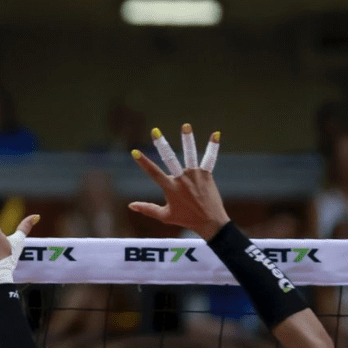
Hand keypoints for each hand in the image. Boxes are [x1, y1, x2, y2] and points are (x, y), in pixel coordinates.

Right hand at [128, 124, 227, 239]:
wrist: (210, 222)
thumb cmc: (186, 219)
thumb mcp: (164, 216)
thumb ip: (147, 209)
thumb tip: (130, 205)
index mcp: (170, 188)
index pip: (153, 172)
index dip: (143, 162)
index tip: (134, 152)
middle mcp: (182, 179)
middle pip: (169, 159)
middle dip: (161, 144)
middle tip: (154, 131)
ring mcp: (195, 175)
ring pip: (190, 155)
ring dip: (187, 139)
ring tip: (185, 125)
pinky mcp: (206, 175)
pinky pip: (209, 159)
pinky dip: (213, 147)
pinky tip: (216, 134)